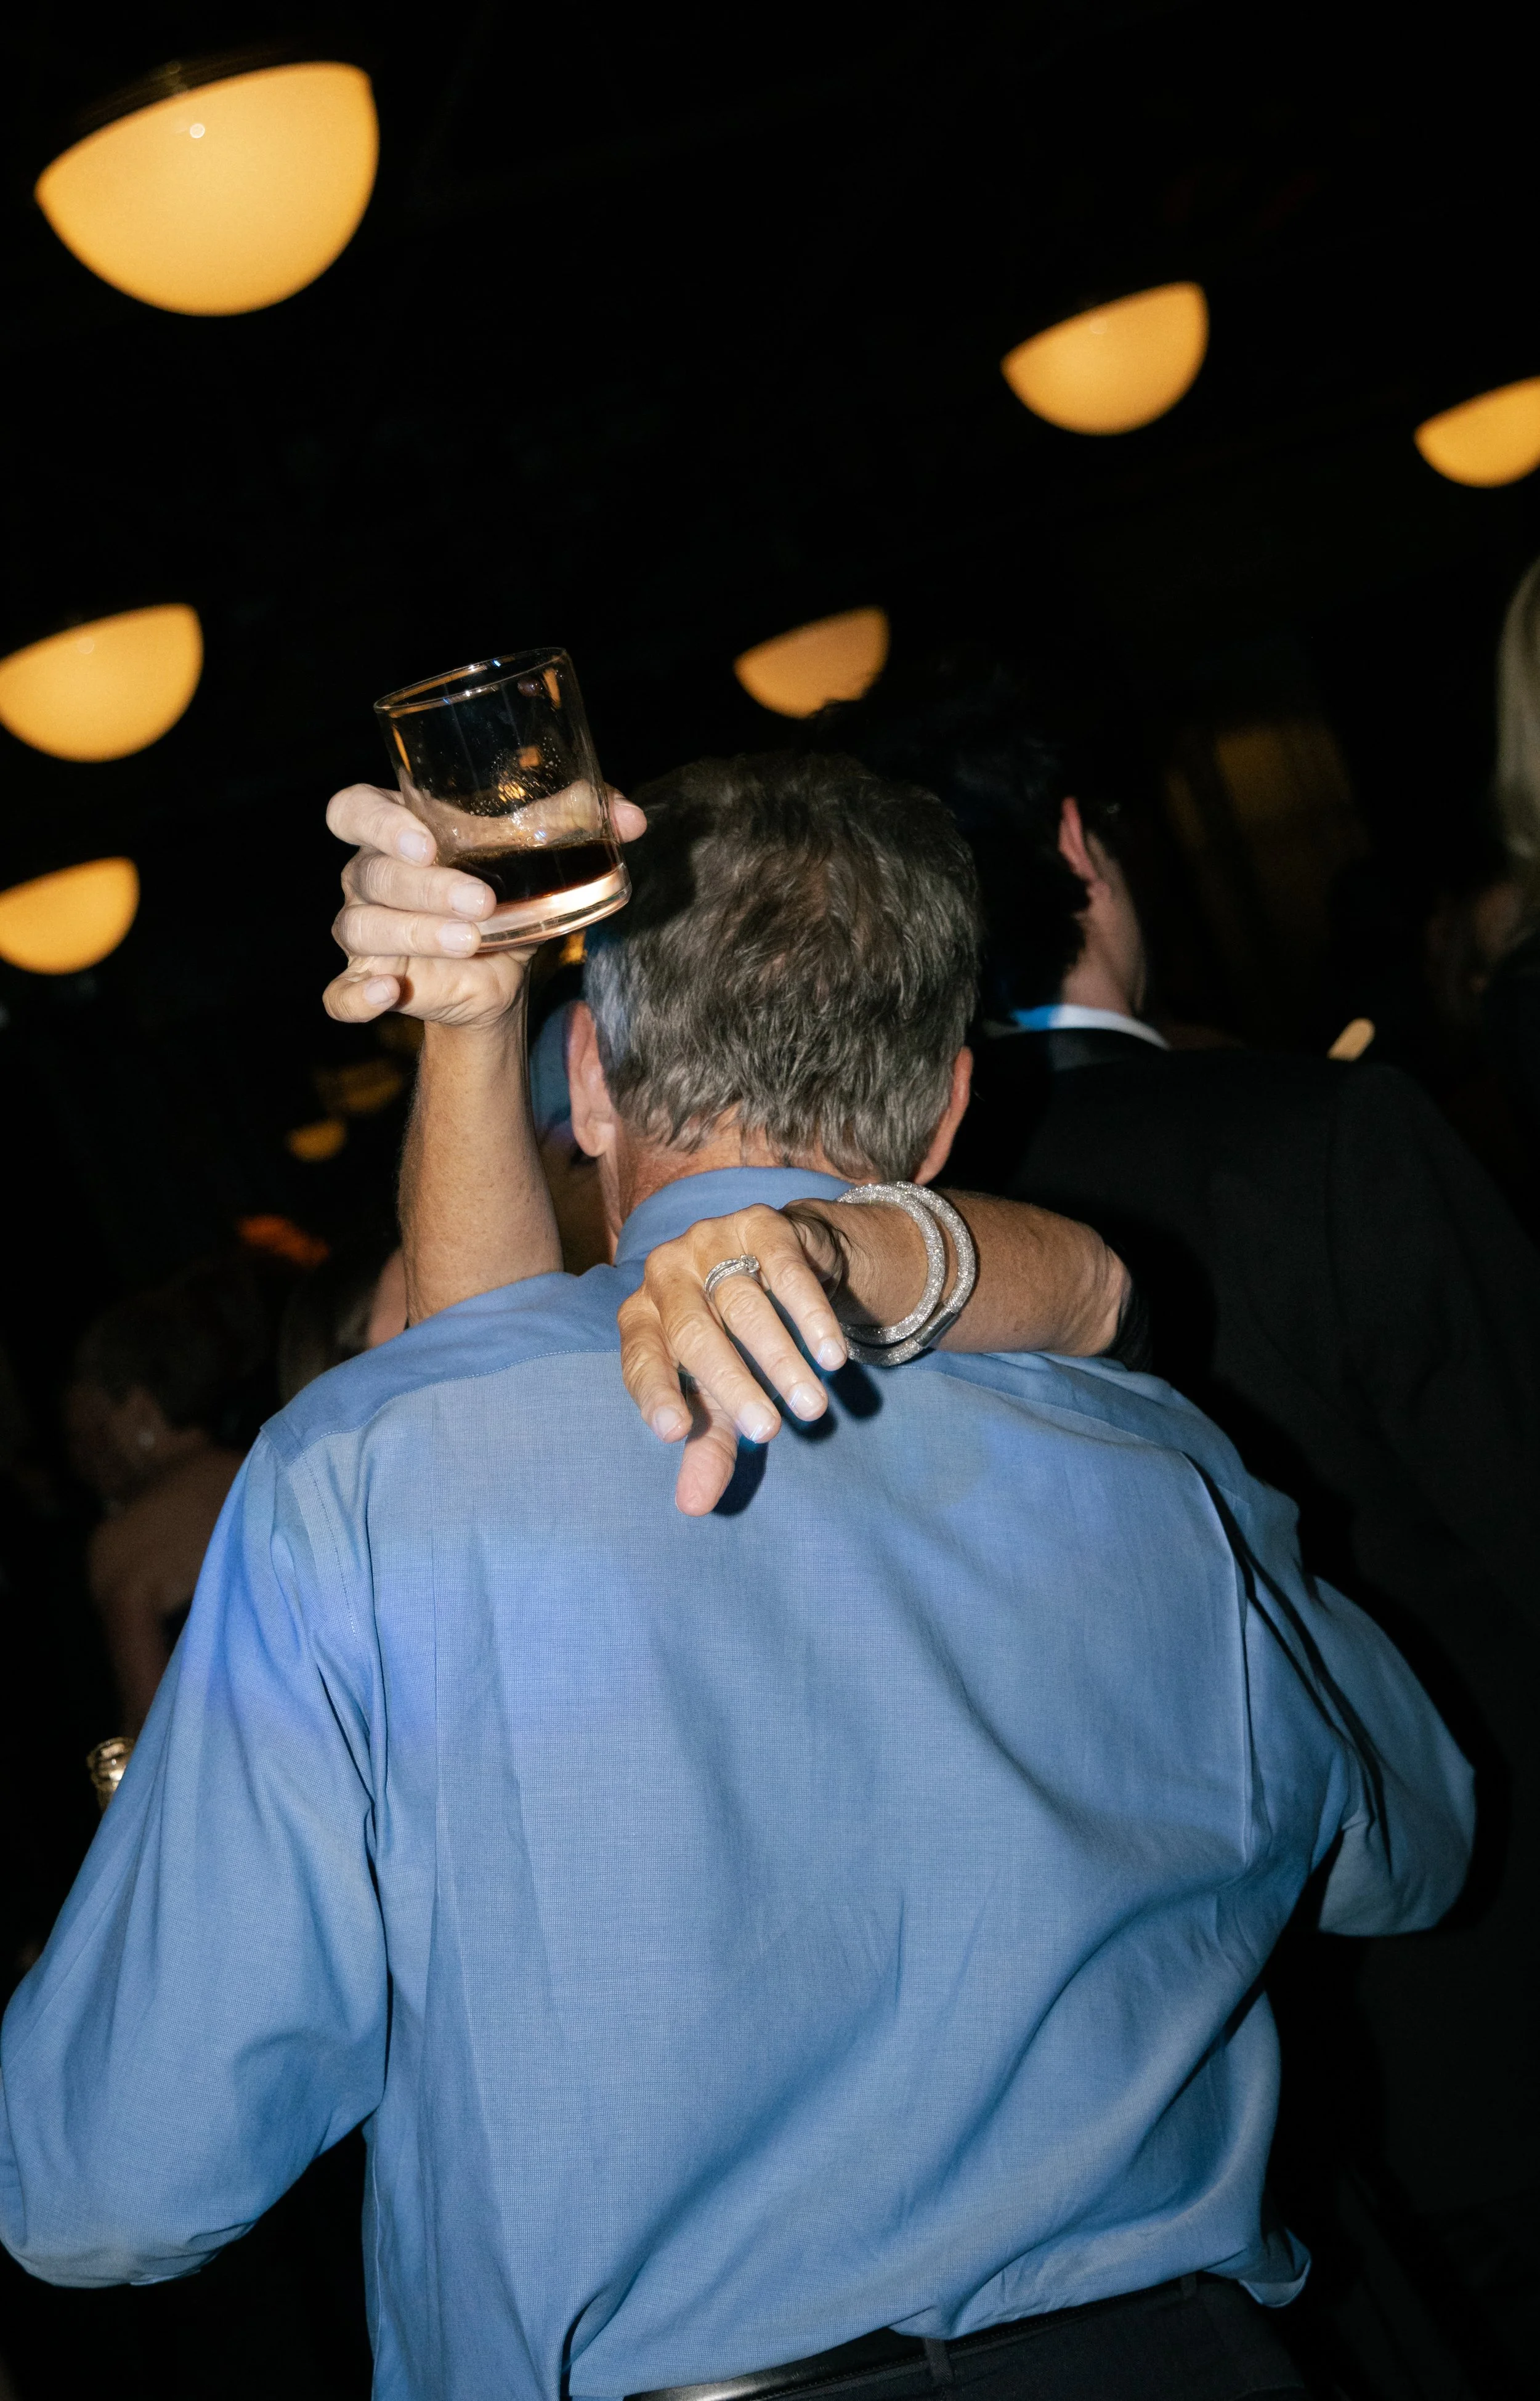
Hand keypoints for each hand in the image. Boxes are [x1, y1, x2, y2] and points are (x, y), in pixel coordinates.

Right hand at [322, 782, 646, 1029]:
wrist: (503, 967)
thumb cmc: (511, 889)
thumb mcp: (541, 853)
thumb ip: (580, 821)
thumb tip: (633, 819)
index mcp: (396, 831)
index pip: (351, 811)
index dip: (376, 822)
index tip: (425, 842)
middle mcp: (367, 877)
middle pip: (369, 874)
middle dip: (425, 888)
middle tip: (481, 901)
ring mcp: (362, 931)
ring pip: (361, 928)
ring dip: (415, 934)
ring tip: (471, 940)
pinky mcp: (367, 982)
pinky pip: (340, 994)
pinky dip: (356, 997)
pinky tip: (388, 992)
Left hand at [618, 1200, 912, 1517]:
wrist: (779, 1262)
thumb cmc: (733, 1341)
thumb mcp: (718, 1395)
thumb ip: (707, 1443)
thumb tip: (693, 1507)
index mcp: (640, 1318)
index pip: (640, 1359)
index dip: (656, 1394)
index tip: (677, 1433)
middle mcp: (665, 1274)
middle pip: (693, 1333)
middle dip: (732, 1385)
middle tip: (769, 1432)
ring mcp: (709, 1242)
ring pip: (743, 1304)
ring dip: (781, 1358)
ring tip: (812, 1406)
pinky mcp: (758, 1223)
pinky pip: (784, 1269)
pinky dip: (809, 1314)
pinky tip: (831, 1353)